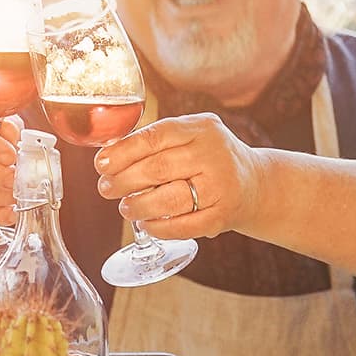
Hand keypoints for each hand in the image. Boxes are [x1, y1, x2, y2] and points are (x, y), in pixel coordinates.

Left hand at [93, 112, 261, 238]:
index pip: (155, 137)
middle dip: (124, 180)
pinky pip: (184, 225)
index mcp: (201, 128)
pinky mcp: (223, 215)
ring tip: (125, 208)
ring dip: (139, 206)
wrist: (254, 184)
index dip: (123, 152)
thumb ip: (155, 141)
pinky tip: (146, 224)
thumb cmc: (208, 158)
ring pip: (169, 199)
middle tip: (105, 188)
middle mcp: (214, 154)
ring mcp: (221, 186)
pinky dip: (159, 227)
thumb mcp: (190, 136)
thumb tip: (108, 154)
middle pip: (158, 168)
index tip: (101, 163)